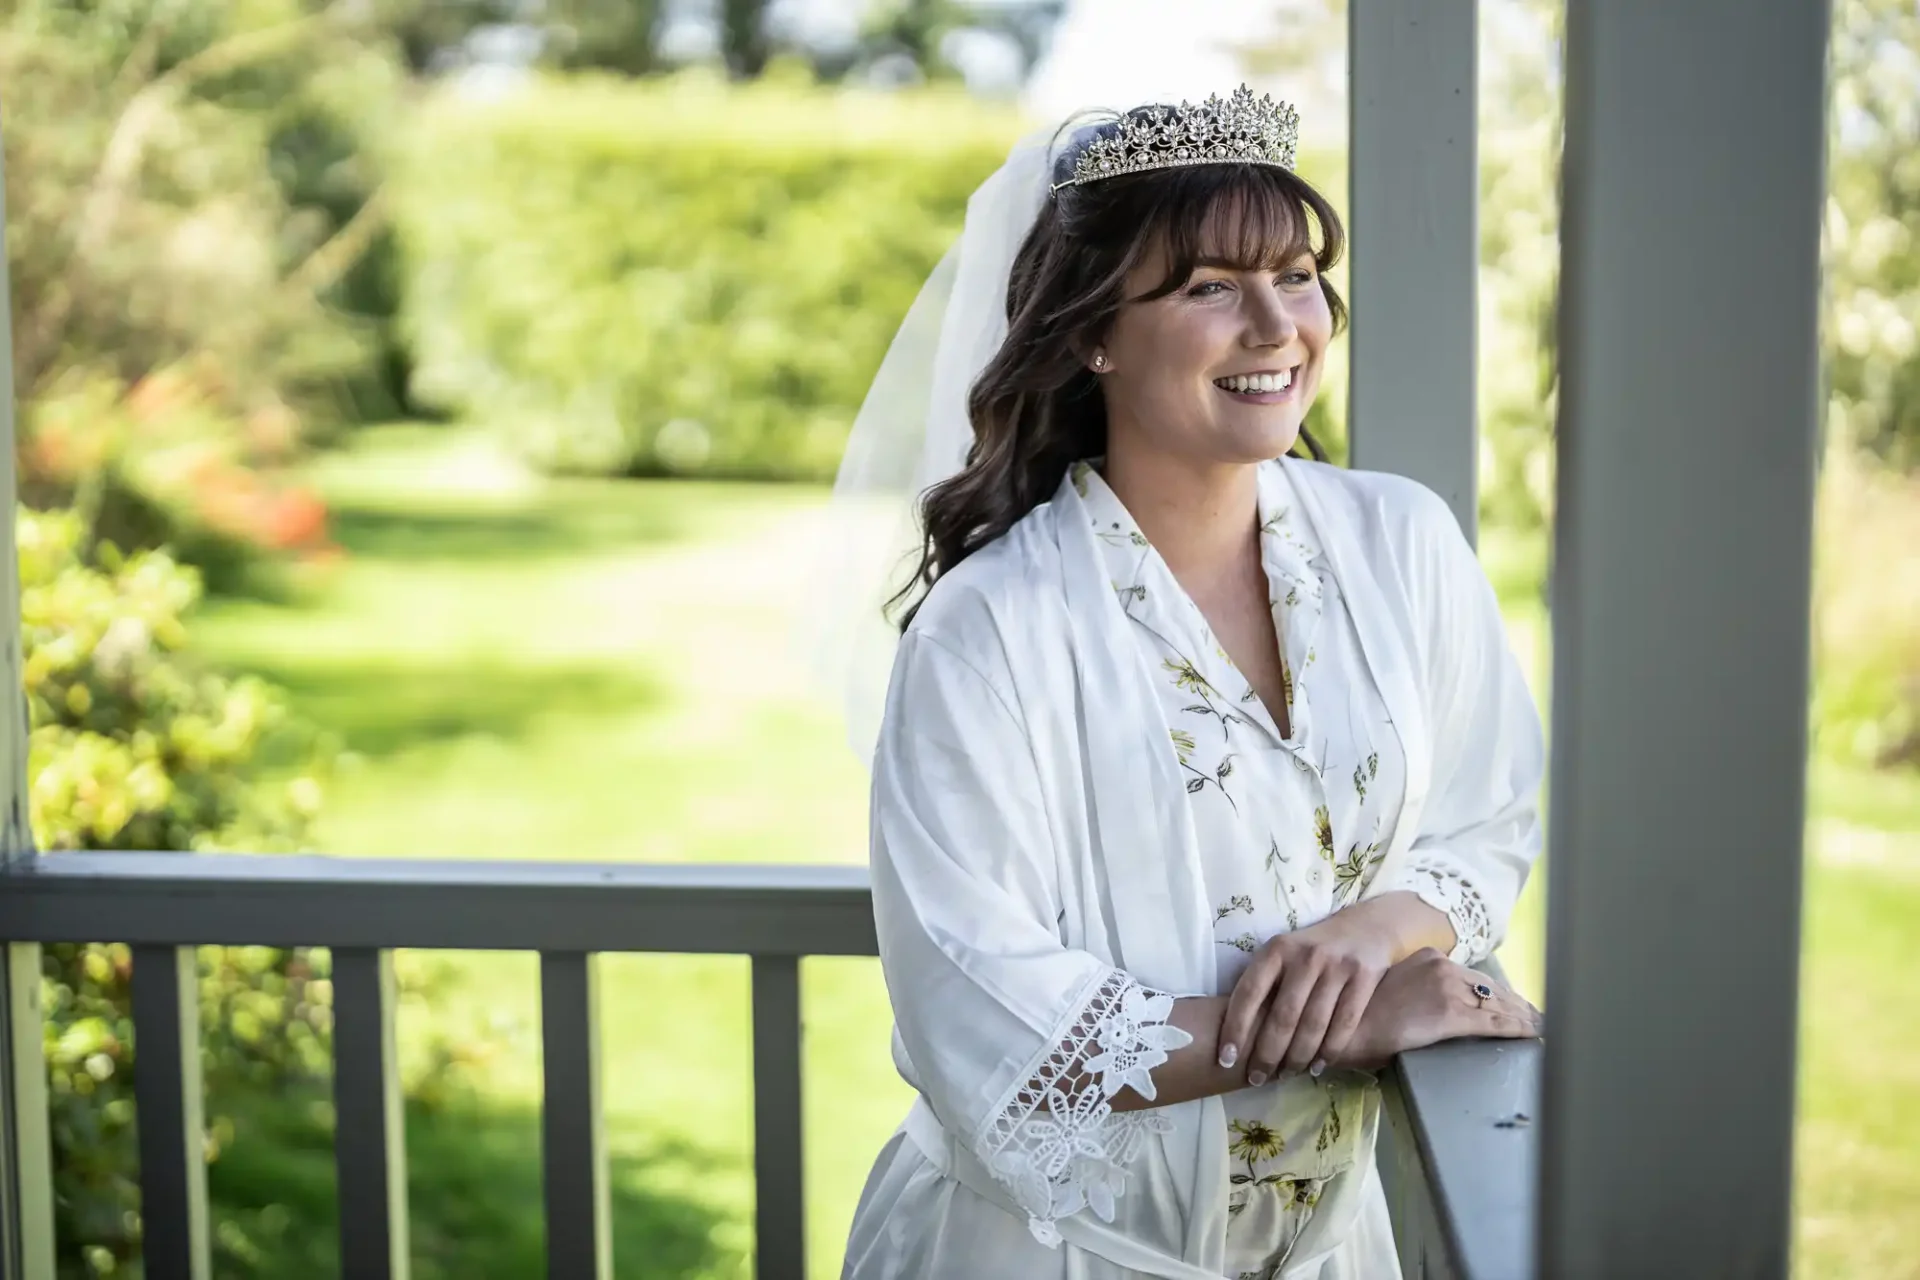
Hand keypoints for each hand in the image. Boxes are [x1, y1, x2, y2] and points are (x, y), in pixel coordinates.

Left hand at [1218, 909, 1395, 1086]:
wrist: (1365, 928)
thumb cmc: (1310, 951)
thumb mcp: (1282, 954)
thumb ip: (1263, 984)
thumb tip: (1233, 1033)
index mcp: (1276, 950)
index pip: (1249, 992)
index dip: (1235, 1028)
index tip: (1226, 1059)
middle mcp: (1305, 956)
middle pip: (1283, 1016)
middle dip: (1267, 1054)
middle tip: (1257, 1078)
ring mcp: (1337, 967)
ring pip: (1313, 1025)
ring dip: (1296, 1058)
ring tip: (1285, 1075)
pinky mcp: (1364, 978)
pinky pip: (1344, 1025)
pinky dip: (1328, 1052)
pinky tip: (1316, 1067)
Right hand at [1332, 948, 1543, 1069]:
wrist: (1342, 1028)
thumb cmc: (1359, 1017)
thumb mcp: (1394, 993)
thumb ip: (1420, 994)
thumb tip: (1435, 1009)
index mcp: (1427, 959)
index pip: (1473, 978)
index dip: (1497, 993)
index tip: (1513, 1004)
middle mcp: (1442, 967)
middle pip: (1490, 988)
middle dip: (1514, 1004)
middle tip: (1534, 1017)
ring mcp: (1449, 989)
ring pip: (1498, 1004)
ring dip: (1522, 1017)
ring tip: (1539, 1027)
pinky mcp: (1453, 1015)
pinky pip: (1496, 1022)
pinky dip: (1518, 1028)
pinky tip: (1533, 1033)